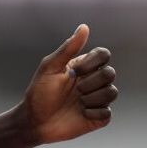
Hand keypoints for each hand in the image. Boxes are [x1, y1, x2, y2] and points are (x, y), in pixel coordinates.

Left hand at [20, 24, 118, 144]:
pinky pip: (107, 113)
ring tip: (77, 102)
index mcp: (83, 66)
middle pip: (110, 73)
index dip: (92, 63)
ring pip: (112, 92)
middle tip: (75, 90)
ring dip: (91, 98)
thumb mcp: (50, 67)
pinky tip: (80, 114)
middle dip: (90, 82)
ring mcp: (97, 100)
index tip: (74, 72)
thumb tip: (84, 27)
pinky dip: (92, 113)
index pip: (104, 55)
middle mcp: (93, 81)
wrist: (34, 121)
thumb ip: (68, 48)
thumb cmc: (39, 92)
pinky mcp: (98, 118)